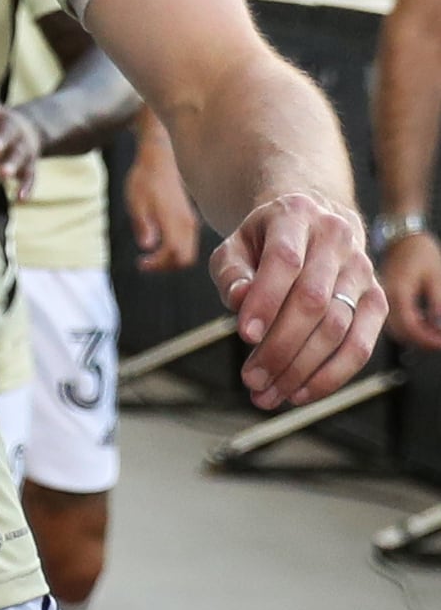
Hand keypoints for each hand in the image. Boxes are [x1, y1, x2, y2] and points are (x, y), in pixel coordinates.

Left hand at [0, 102, 41, 201]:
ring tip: (1, 174)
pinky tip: (20, 199)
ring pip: (20, 157)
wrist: (25, 128)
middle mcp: (14, 130)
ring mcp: (24, 148)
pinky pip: (30, 177)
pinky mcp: (30, 166)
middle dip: (0, 142)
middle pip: (8, 135)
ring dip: (11, 166)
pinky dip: (26, 188)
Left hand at [127, 140, 200, 271]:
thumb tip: (147, 246)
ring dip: (170, 261)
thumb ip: (143, 224)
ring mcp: (190, 222)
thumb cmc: (143, 180)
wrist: (158, 161)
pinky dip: (174, 252)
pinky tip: (157, 246)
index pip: (175, 254)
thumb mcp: (136, 202)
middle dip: (165, 267)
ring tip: (148, 258)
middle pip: (185, 259)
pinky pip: (187, 244)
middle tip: (144, 264)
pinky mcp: (189, 220)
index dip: (159, 265)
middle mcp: (187, 224)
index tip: (140, 263)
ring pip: (188, 253)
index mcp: (174, 220)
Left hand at [207, 191, 385, 407]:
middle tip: (251, 379)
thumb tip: (239, 301)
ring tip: (269, 394)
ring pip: (338, 327)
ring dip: (302, 368)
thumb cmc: (263, 241)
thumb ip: (232, 273)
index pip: (284, 260)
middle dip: (280, 346)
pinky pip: (361, 344)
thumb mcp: (235, 246)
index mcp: (296, 215)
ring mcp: (362, 270)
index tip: (244, 335)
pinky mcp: (376, 300)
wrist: (311, 223)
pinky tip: (303, 392)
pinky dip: (332, 374)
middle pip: (312, 301)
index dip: (266, 299)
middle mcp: (336, 239)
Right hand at [388, 230, 440, 353]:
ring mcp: (381, 298)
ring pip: (395, 328)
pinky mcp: (383, 296)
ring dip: (414, 335)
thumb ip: (438, 304)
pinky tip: (422, 321)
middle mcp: (384, 298)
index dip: (429, 340)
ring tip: (433, 332)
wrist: (400, 235)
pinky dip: (408, 325)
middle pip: (399, 333)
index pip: (410, 328)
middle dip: (421, 341)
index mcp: (397, 293)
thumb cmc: (418, 250)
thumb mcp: (436, 276)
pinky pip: (393, 319)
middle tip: (440, 340)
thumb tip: (440, 327)